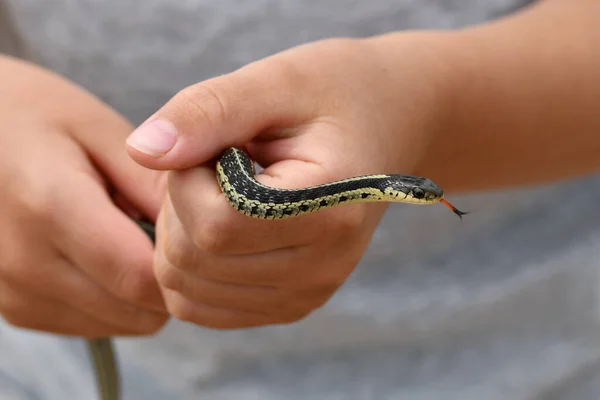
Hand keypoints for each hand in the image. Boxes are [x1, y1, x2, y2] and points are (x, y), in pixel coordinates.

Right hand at [0, 55, 168, 336]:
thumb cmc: (35, 116)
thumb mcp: (99, 130)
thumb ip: (151, 182)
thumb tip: (200, 230)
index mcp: (50, 207)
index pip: (142, 278)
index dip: (183, 265)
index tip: (192, 237)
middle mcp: (23, 263)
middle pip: (133, 311)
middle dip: (166, 282)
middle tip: (164, 235)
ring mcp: (9, 293)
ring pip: (115, 324)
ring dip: (138, 294)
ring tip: (126, 238)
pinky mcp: (10, 308)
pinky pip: (87, 325)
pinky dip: (110, 301)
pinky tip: (98, 254)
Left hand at [127, 34, 451, 327]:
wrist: (384, 125)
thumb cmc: (332, 96)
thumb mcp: (275, 81)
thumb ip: (208, 112)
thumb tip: (141, 152)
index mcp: (330, 211)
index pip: (217, 223)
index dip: (187, 178)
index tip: (215, 142)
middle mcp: (322, 268)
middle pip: (193, 261)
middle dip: (178, 204)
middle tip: (216, 163)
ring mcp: (306, 294)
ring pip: (185, 291)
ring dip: (179, 235)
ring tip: (221, 191)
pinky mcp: (288, 304)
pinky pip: (199, 307)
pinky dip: (188, 265)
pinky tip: (218, 224)